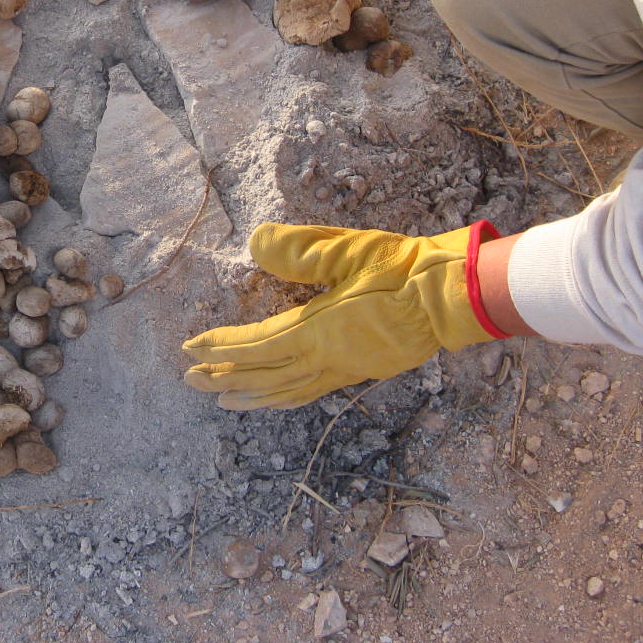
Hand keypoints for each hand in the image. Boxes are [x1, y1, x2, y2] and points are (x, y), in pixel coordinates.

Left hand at [182, 221, 504, 409]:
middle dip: (224, 377)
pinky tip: (276, 397)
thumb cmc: (404, 268)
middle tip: (190, 380)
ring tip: (222, 400)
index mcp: (319, 331)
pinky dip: (284, 397)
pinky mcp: (360, 371)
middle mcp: (327, 359)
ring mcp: (345, 370)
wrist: (452, 296)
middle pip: (264, 377)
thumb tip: (255, 242)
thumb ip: (299, 250)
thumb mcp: (348, 250)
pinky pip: (310, 392)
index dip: (221, 347)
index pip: (257, 345)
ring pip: (287, 391)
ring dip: (251, 395)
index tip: (190, 349)